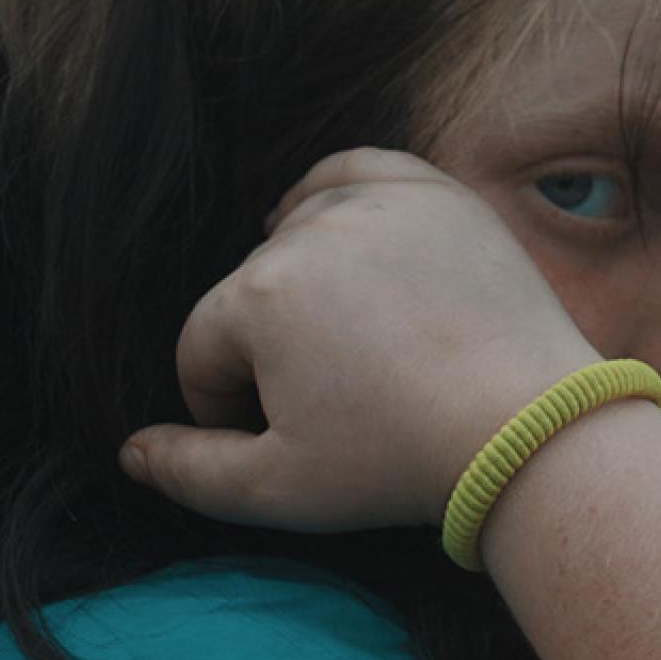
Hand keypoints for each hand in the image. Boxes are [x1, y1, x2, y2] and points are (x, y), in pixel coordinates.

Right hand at [123, 148, 599, 531]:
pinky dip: (335, 190)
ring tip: (331, 330)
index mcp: (257, 297)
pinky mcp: (440, 198)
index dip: (223, 403)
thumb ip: (188, 472)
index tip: (276, 438)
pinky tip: (324, 220)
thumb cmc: (400, 464)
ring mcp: (382, 205)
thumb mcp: (279, 490)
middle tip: (327, 401)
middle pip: (252, 290)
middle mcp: (311, 232)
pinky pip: (362, 169)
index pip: (203, 347)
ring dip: (298, 273)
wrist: (530, 432)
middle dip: (270, 347)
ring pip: (299, 229)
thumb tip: (130, 451)